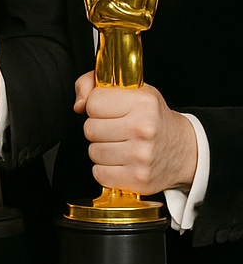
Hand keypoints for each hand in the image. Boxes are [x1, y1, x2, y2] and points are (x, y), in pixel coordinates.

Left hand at [74, 72, 197, 193]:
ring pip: (93, 152)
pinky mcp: (138, 179)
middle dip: (98, 129)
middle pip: (90, 129)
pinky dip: (105, 169)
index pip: (93, 103)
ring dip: (101, 149)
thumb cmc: (153, 118)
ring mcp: (141, 156)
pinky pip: (99, 173)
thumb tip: (78, 105)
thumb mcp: (132, 90)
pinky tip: (121, 161)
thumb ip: (94, 84)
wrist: (186, 150)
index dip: (97, 106)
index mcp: (142, 103)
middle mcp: (143, 129)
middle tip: (116, 129)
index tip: (110, 110)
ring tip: (120, 144)